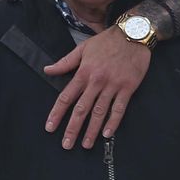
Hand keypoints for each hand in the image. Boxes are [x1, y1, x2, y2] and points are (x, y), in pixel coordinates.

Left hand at [43, 25, 149, 148]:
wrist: (133, 34)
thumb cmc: (106, 42)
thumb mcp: (82, 48)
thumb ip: (65, 62)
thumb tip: (47, 70)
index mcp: (83, 72)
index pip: (66, 97)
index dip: (57, 113)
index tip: (50, 127)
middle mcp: (96, 81)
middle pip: (81, 109)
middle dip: (72, 128)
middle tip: (66, 144)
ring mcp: (113, 86)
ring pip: (99, 112)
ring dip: (92, 130)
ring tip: (86, 144)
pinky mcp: (128, 88)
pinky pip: (119, 108)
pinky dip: (113, 122)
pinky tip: (107, 134)